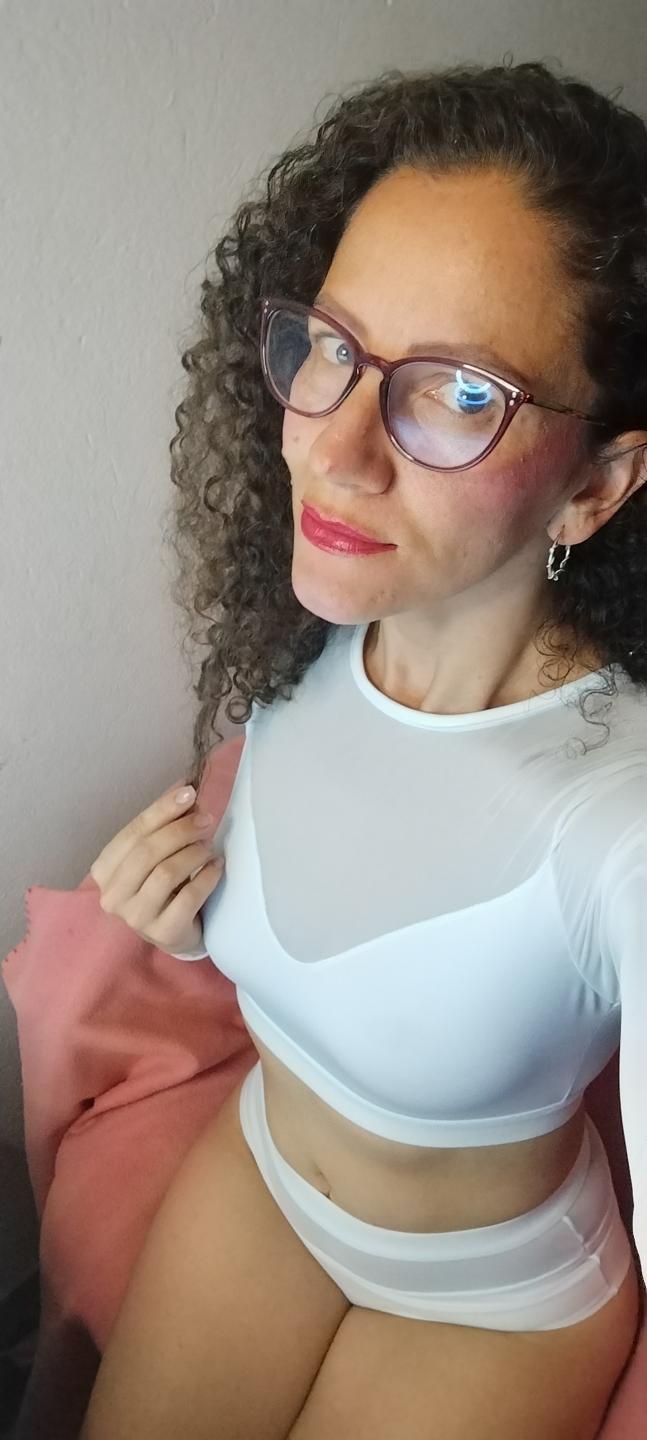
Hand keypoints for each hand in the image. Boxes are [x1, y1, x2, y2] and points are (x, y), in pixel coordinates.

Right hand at [89, 780, 224, 955]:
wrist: (174, 932)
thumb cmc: (163, 887)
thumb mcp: (156, 854)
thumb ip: (163, 825)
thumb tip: (185, 789)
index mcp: (104, 870)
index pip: (133, 833)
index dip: (161, 810)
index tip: (189, 793)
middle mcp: (112, 895)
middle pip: (146, 852)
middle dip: (180, 830)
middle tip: (206, 819)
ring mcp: (135, 917)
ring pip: (165, 873)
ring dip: (193, 853)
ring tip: (209, 845)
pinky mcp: (163, 932)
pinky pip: (188, 897)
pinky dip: (206, 876)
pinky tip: (216, 866)